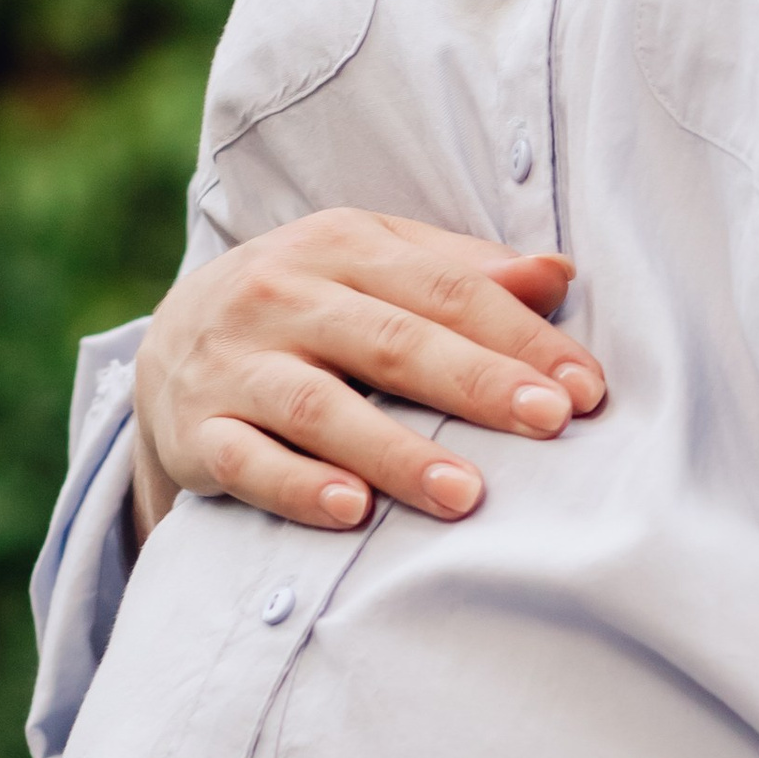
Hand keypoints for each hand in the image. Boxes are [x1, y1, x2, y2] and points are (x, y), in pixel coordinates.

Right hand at [132, 206, 604, 542]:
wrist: (173, 338)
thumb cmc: (308, 301)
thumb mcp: (375, 263)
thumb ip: (462, 271)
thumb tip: (558, 273)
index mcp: (341, 245)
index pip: (446, 289)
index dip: (520, 336)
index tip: (585, 389)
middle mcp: (284, 295)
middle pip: (393, 341)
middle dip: (477, 382)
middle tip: (549, 424)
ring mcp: (236, 365)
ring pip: (319, 407)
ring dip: (395, 452)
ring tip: (464, 494)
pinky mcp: (198, 430)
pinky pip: (247, 462)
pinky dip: (297, 487)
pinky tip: (351, 512)